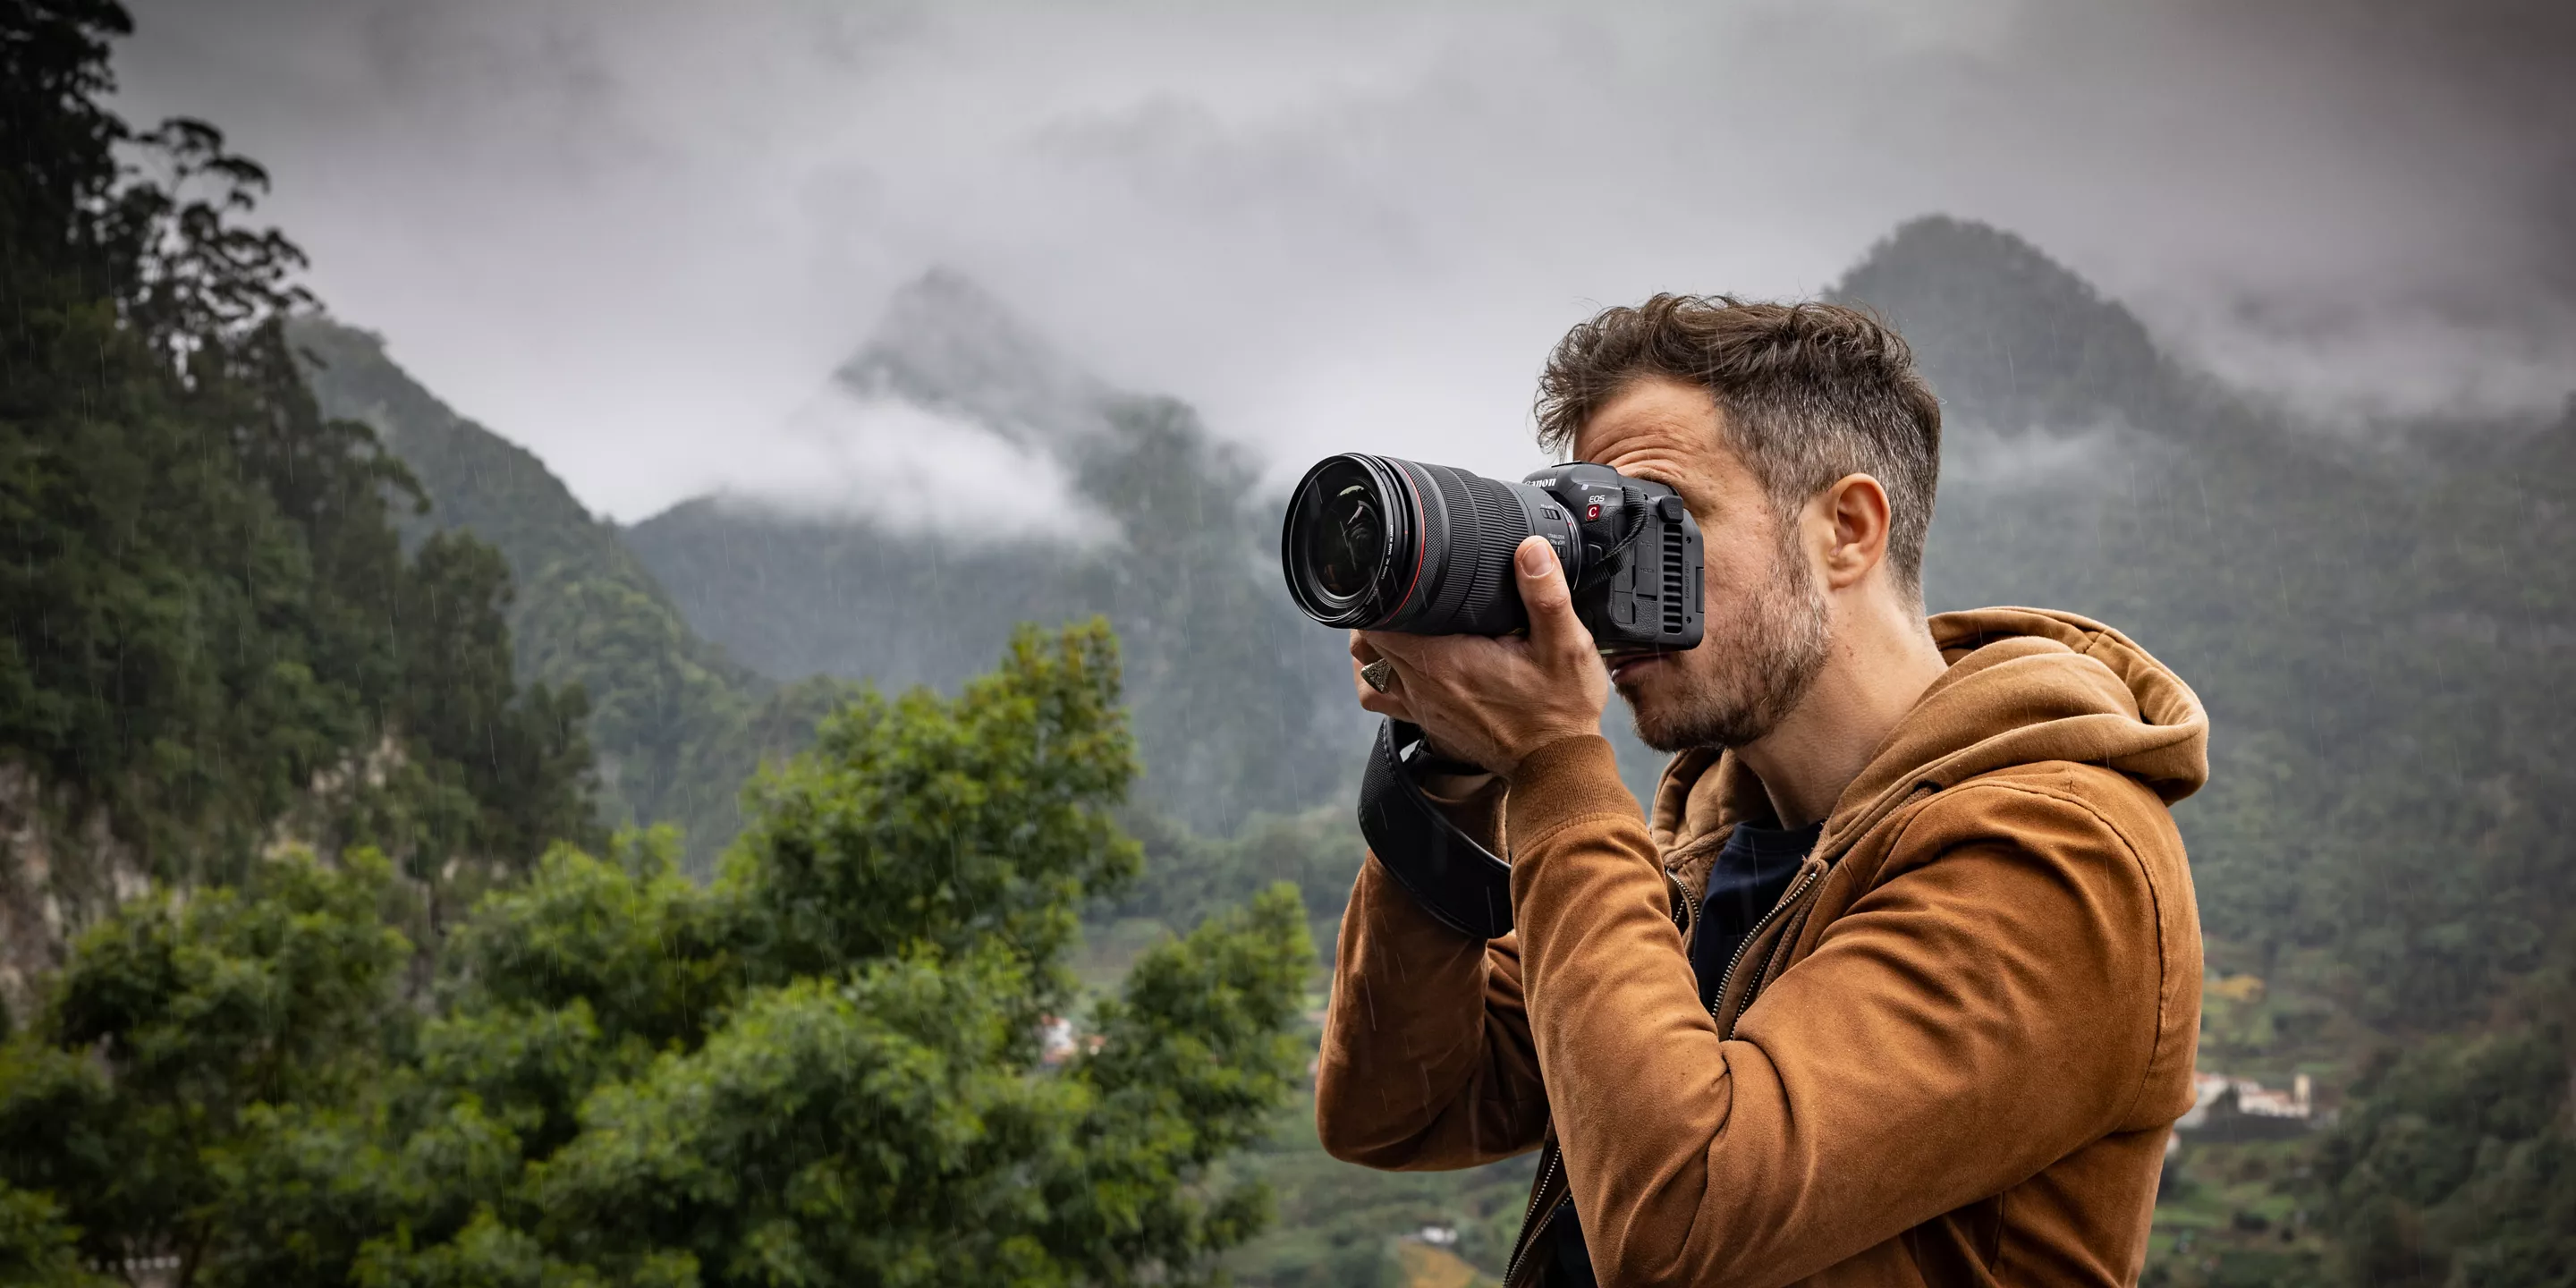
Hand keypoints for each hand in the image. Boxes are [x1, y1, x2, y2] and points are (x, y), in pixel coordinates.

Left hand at [1359, 536, 1609, 780]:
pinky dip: (1380, 676)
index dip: (1382, 594)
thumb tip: (1531, 550)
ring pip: (1367, 668)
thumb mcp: (1567, 646)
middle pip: (1367, 641)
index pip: (1380, 622)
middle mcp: (1423, 686)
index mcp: (1446, 661)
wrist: (1557, 766)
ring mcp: (1421, 707)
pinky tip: (1401, 662)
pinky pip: (1381, 698)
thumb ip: (1547, 595)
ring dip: (1372, 644)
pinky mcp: (1428, 722)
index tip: (1397, 575)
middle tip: (1403, 591)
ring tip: (1396, 622)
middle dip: (1377, 612)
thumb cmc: (1559, 710)